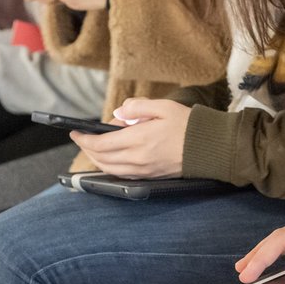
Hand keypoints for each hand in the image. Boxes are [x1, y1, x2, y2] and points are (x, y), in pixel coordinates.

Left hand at [69, 98, 188, 178]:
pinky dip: (110, 167)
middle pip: (101, 158)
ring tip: (92, 149)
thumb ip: (137, 107)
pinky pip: (122, 174)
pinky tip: (109, 160)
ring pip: (109, 169)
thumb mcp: (163, 106)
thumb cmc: (188, 125)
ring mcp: (143, 170)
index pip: (100, 144)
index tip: (75, 132)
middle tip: (81, 139)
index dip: (83, 139)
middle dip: (87, 149)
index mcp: (138, 139)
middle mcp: (137, 158)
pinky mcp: (149, 176)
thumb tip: (118, 113)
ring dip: (96, 160)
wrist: (209, 148)